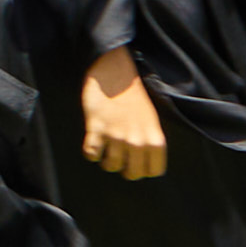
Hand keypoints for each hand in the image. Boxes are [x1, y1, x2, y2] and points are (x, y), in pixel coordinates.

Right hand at [78, 50, 166, 179]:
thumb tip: (142, 166)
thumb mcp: (151, 121)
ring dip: (107, 160)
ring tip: (107, 149)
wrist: (114, 72)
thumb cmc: (133, 97)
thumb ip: (149, 143)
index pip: (154, 171)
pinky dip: (91, 152)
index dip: (144, 168)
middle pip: (133, 174)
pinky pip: (91, 154)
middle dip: (126, 169)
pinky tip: (94, 142)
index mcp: (154, 139)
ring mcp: (116, 135)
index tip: (138, 161)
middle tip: (121, 158)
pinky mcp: (96, 128)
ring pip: (111, 166)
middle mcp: (137, 140)